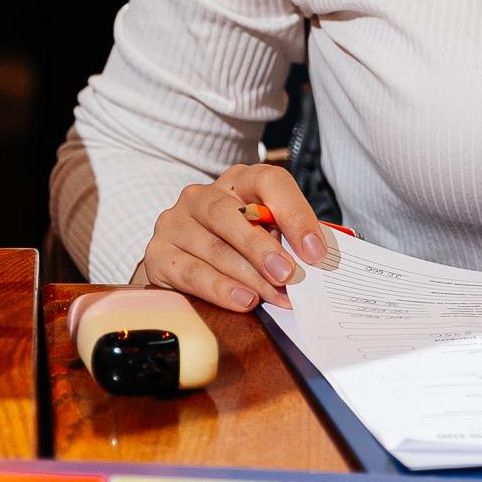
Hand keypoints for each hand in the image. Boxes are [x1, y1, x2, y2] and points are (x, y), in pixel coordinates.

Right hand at [141, 162, 326, 312]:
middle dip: (264, 248)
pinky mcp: (158, 252)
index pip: (270, 182)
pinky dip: (219, 288)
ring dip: (248, 276)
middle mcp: (203, 195)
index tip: (315, 250)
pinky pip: (190, 271)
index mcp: (239, 181)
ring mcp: (175, 221)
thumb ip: (290, 241)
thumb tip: (324, 260)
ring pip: (214, 247)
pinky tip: (243, 300)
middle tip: (289, 276)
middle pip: (233, 214)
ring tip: (272, 297)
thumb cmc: (237, 247)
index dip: (296, 214)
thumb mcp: (266, 234)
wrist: (182, 263)